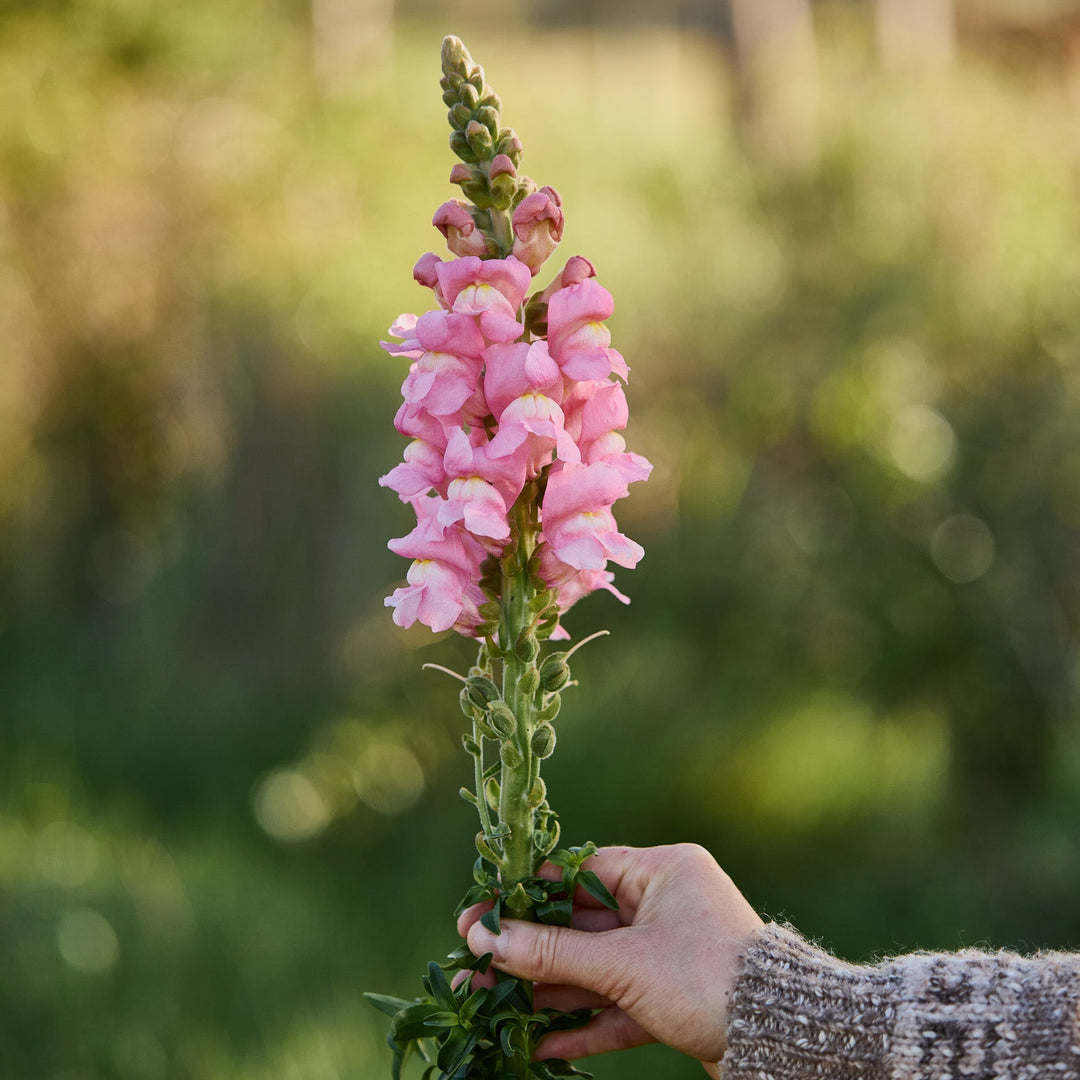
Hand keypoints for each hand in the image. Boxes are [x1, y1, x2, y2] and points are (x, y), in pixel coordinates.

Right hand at [456, 843, 762, 1068]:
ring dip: (548, 990)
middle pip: (581, 924)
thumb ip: (552, 951)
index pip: (579, 873)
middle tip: (472, 965)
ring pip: (596, 968)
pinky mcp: (675, 999)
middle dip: (530, 951)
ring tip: (490, 1007)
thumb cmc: (707, 978)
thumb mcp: (623, 963)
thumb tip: (486, 937)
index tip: (482, 914)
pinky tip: (539, 1041)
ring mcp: (670, 953)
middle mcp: (665, 904)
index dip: (527, 896)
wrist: (785, 1041)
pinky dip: (585, 1022)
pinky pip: (619, 1005)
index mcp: (662, 871)